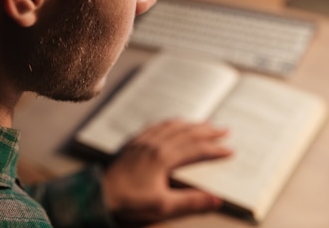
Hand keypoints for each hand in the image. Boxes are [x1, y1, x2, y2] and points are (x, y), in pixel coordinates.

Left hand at [102, 119, 232, 225]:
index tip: (230, 150)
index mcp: (164, 158)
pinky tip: (172, 123)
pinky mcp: (133, 142)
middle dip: (208, 130)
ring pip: (172, 125)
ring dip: (191, 123)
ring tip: (204, 123)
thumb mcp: (163, 207)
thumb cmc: (128, 202)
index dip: (215, 149)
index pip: (196, 149)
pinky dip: (170, 123)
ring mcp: (143, 141)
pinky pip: (155, 125)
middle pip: (187, 132)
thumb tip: (216, 199)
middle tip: (224, 129)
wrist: (98, 195)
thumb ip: (191, 201)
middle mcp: (155, 144)